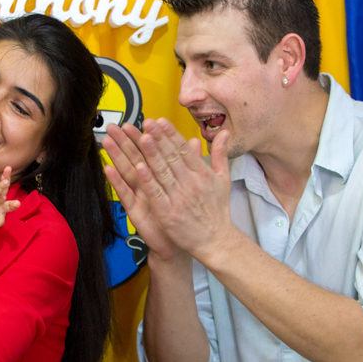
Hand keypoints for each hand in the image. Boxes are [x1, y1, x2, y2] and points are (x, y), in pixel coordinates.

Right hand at [102, 123, 181, 262]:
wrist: (183, 241)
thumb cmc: (184, 212)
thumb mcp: (191, 183)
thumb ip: (192, 160)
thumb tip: (195, 139)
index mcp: (162, 175)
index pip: (153, 149)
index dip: (147, 134)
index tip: (141, 120)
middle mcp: (149, 183)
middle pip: (136, 157)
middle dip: (126, 140)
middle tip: (115, 125)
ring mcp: (140, 195)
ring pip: (126, 171)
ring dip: (116, 156)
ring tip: (107, 140)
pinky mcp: (134, 209)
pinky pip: (124, 193)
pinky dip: (116, 181)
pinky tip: (108, 168)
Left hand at [106, 119, 234, 260]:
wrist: (215, 240)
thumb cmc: (218, 210)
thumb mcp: (224, 179)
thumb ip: (220, 154)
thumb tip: (224, 132)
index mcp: (203, 174)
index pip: (184, 149)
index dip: (171, 134)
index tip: (160, 121)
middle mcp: (192, 184)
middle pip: (172, 157)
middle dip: (159, 138)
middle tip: (147, 123)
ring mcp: (179, 199)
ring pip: (163, 172)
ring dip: (152, 154)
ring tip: (141, 138)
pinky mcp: (169, 213)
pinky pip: (156, 193)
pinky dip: (148, 180)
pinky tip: (139, 167)